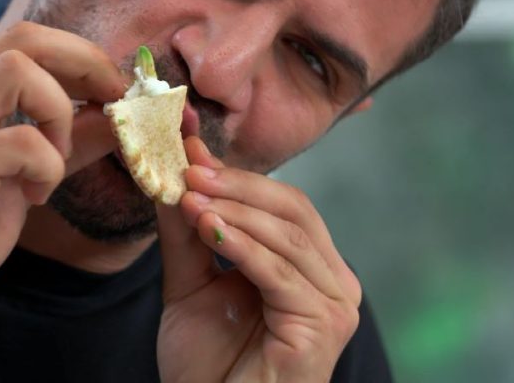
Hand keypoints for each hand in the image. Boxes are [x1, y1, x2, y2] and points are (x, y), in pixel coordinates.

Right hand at [0, 22, 127, 359]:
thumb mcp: (17, 178)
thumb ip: (63, 141)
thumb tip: (118, 114)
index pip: (25, 39)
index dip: (80, 56)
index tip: (112, 89)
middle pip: (26, 38)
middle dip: (86, 63)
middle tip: (114, 100)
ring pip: (21, 69)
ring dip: (60, 114)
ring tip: (54, 163)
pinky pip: (25, 142)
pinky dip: (47, 169)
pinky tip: (33, 199)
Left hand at [156, 137, 362, 381]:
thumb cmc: (208, 366)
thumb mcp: (191, 283)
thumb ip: (189, 233)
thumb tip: (178, 173)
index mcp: (313, 268)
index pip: (286, 204)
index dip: (239, 175)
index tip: (190, 151)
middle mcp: (335, 283)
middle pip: (294, 210)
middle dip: (238, 185)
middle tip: (191, 169)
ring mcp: (335, 306)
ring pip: (287, 237)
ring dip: (233, 211)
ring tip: (189, 196)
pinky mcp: (322, 328)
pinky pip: (279, 273)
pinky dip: (241, 246)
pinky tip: (207, 229)